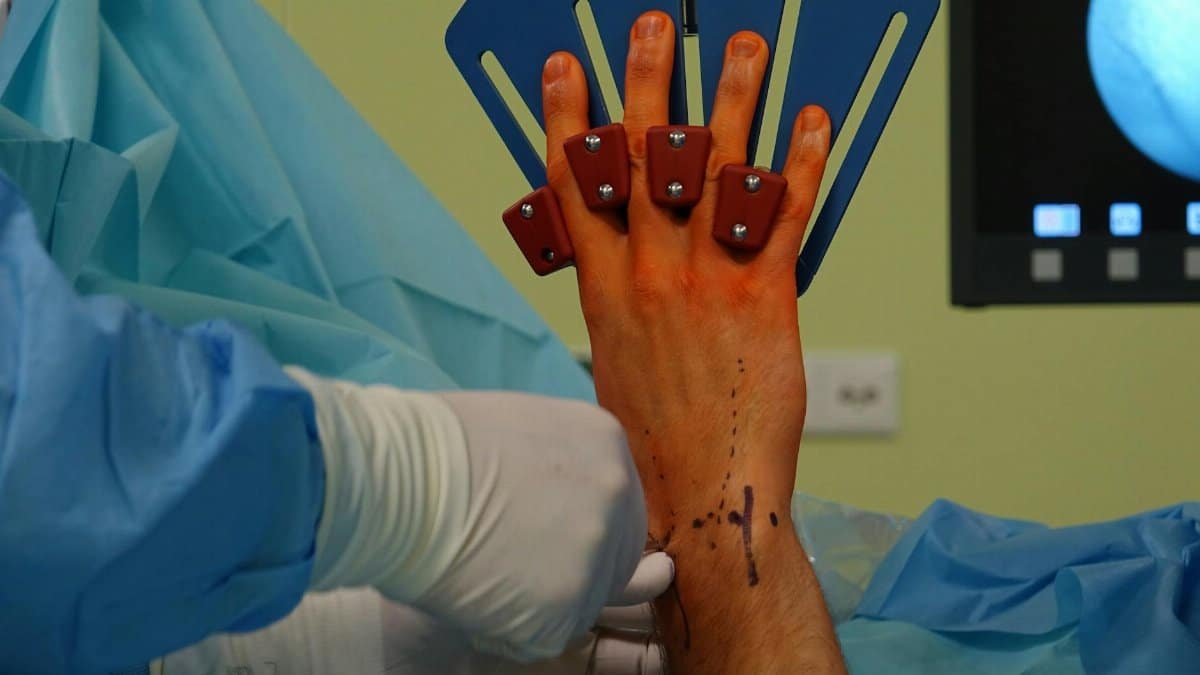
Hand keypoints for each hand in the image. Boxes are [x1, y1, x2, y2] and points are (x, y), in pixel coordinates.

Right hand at [287, 369, 665, 661]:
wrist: (394, 481)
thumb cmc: (433, 449)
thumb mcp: (519, 432)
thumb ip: (562, 466)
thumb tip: (575, 500)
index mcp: (606, 443)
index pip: (620, 504)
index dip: (581, 528)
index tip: (545, 534)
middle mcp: (616, 493)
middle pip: (616, 557)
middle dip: (574, 570)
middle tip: (515, 565)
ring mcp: (596, 551)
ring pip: (584, 603)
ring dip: (540, 602)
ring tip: (482, 572)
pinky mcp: (566, 605)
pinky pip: (547, 635)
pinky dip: (510, 632)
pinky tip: (472, 598)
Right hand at [540, 12, 831, 533]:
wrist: (702, 494)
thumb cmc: (655, 441)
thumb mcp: (614, 362)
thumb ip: (622, 301)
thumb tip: (631, 264)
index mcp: (604, 289)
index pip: (577, 184)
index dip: (567, 118)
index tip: (564, 69)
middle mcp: (651, 272)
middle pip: (644, 156)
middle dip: (647, 81)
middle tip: (654, 28)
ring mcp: (708, 280)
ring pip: (717, 169)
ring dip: (733, 99)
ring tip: (744, 48)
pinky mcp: (766, 296)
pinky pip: (787, 215)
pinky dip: (804, 163)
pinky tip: (814, 122)